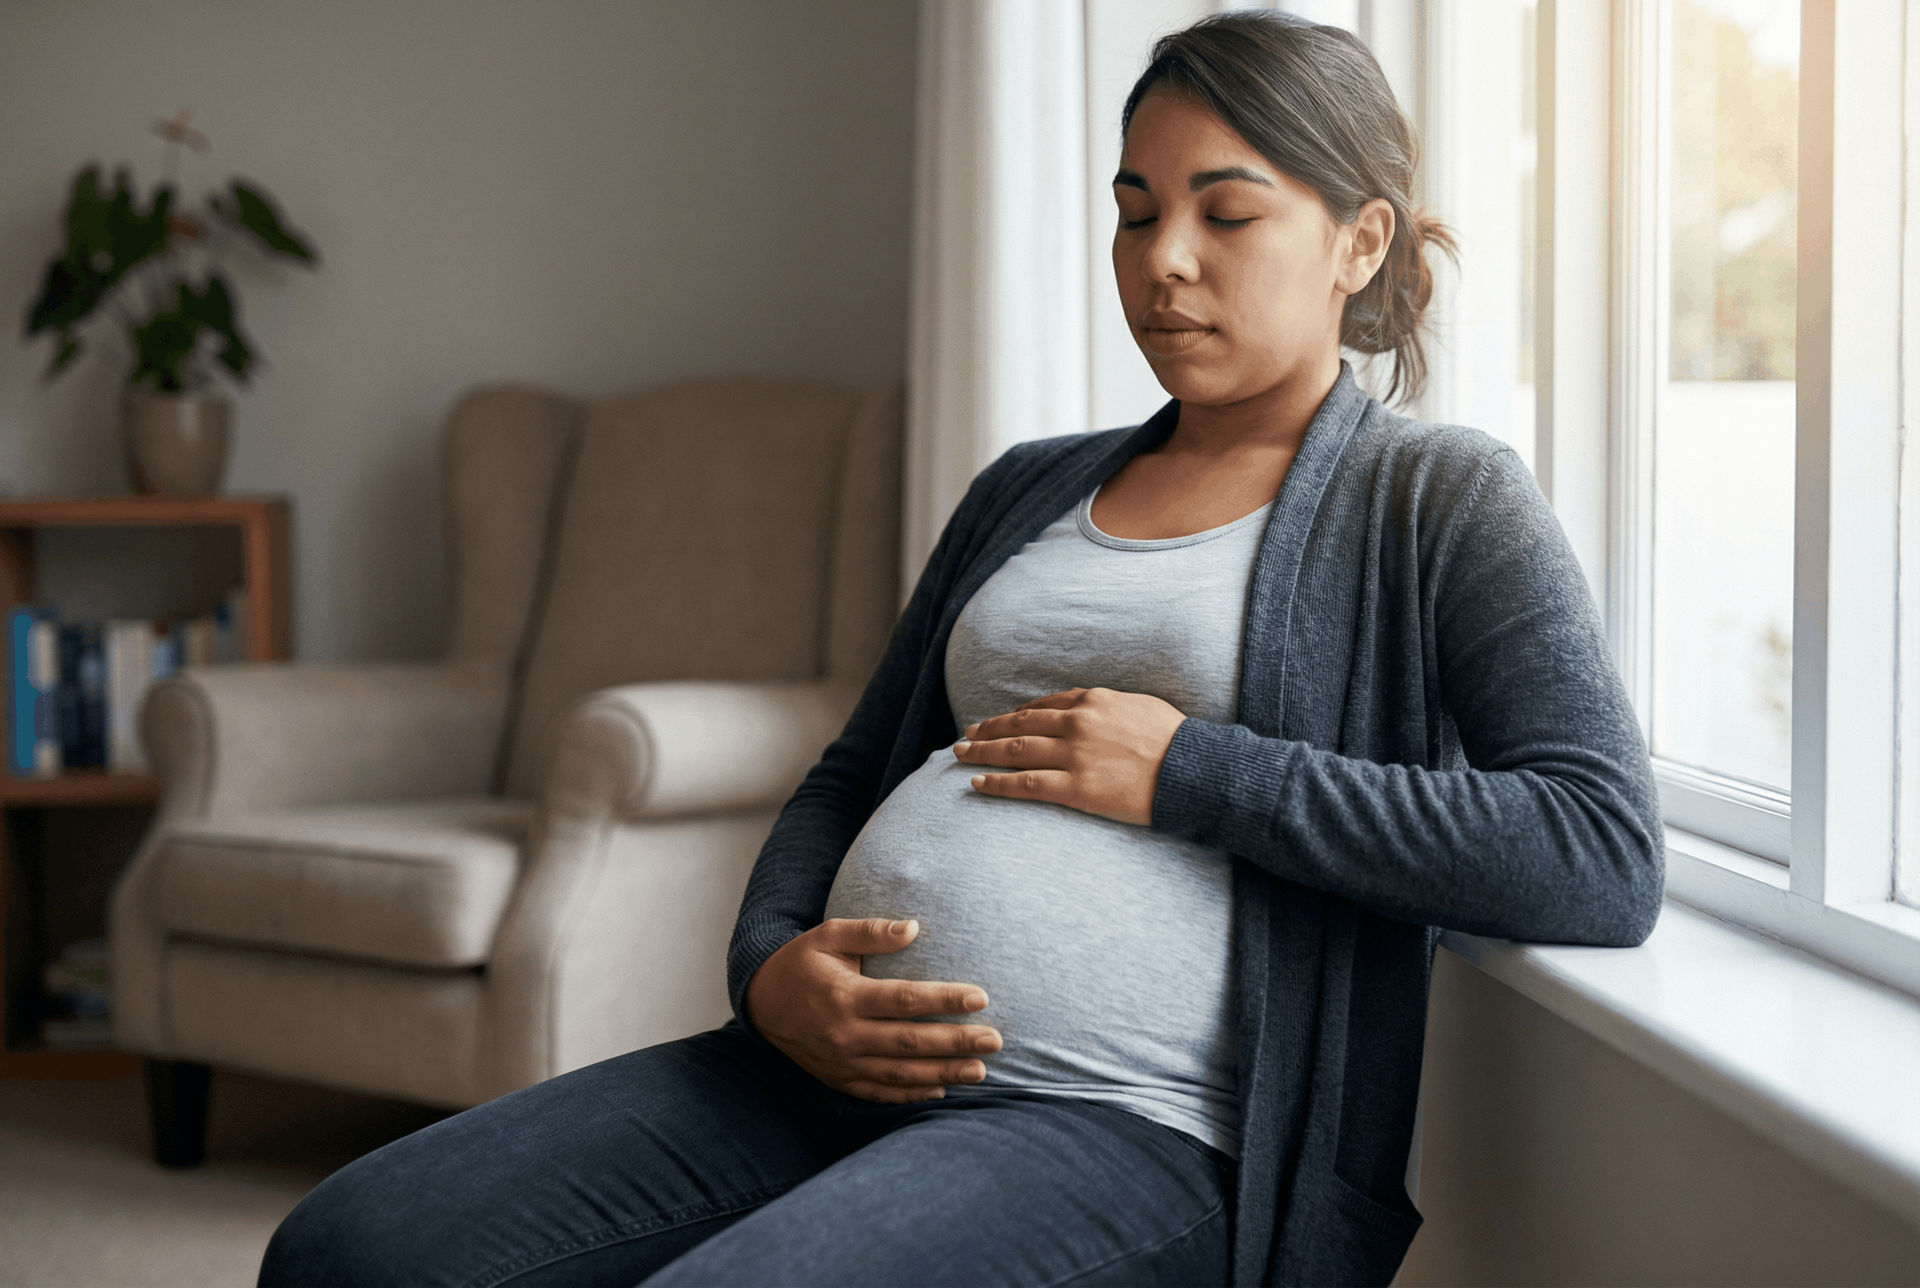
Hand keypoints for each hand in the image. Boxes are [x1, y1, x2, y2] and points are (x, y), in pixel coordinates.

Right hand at [743, 917, 1002, 1102]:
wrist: (760, 1003)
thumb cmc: (801, 963)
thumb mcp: (828, 936)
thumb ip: (870, 930)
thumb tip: (914, 928)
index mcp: (845, 996)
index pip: (905, 1000)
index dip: (945, 1000)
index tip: (981, 998)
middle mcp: (845, 1034)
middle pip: (910, 1042)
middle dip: (956, 1042)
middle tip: (995, 1040)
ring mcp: (842, 1063)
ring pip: (900, 1073)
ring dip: (943, 1073)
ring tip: (980, 1071)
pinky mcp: (839, 1079)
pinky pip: (880, 1092)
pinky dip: (911, 1094)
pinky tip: (941, 1090)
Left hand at [953, 687, 1186, 825]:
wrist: (1193, 771)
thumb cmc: (1176, 741)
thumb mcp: (1141, 707)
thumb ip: (1109, 708)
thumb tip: (1093, 710)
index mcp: (1093, 700)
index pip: (1043, 704)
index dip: (1015, 713)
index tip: (999, 721)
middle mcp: (1077, 723)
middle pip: (1021, 723)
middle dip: (989, 730)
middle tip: (967, 736)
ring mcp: (1074, 755)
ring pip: (1015, 750)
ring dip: (983, 751)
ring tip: (960, 754)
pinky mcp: (1076, 787)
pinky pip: (1025, 783)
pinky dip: (997, 782)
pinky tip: (977, 782)